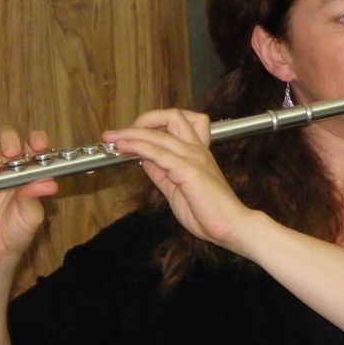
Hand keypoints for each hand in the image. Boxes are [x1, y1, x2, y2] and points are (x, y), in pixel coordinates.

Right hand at [0, 127, 57, 265]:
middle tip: (12, 152)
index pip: (32, 145)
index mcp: (27, 170)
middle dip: (8, 140)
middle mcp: (5, 168)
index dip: (36, 140)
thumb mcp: (32, 214)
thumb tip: (49, 183)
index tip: (40, 145)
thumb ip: (35, 196)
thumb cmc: (18, 229)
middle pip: (5, 140)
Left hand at [102, 109, 254, 248]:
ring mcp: (194, 158)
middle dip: (143, 120)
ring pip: (159, 134)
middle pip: (171, 117)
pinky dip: (138, 147)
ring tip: (112, 138)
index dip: (154, 123)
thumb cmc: (208, 213)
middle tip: (121, 134)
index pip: (179, 123)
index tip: (134, 135)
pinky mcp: (188, 170)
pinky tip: (123, 148)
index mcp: (197, 152)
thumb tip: (143, 158)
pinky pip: (158, 152)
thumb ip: (161, 172)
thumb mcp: (176, 189)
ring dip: (131, 133)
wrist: (231, 227)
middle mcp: (196, 149)